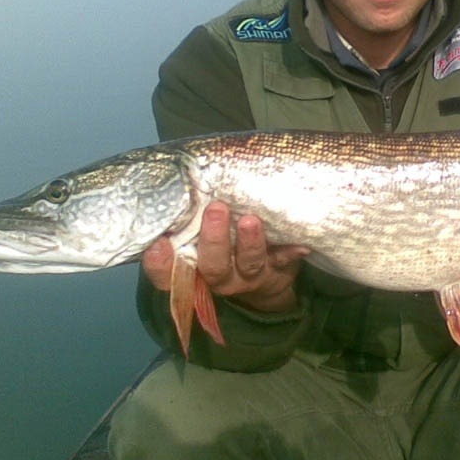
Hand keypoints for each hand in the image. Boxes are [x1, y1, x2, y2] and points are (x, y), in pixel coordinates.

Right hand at [142, 201, 309, 311]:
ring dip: (250, 242)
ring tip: (251, 220)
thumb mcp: (202, 237)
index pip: (168, 274)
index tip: (158, 244)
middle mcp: (220, 276)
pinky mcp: (278, 270)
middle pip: (213, 266)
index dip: (161, 264)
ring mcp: (250, 276)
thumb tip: (180, 178)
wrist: (266, 281)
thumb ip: (189, 217)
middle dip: (214, 240)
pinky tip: (301, 244)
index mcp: (194, 268)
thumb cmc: (225, 247)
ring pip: (249, 263)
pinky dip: (291, 251)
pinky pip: (285, 261)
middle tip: (216, 209)